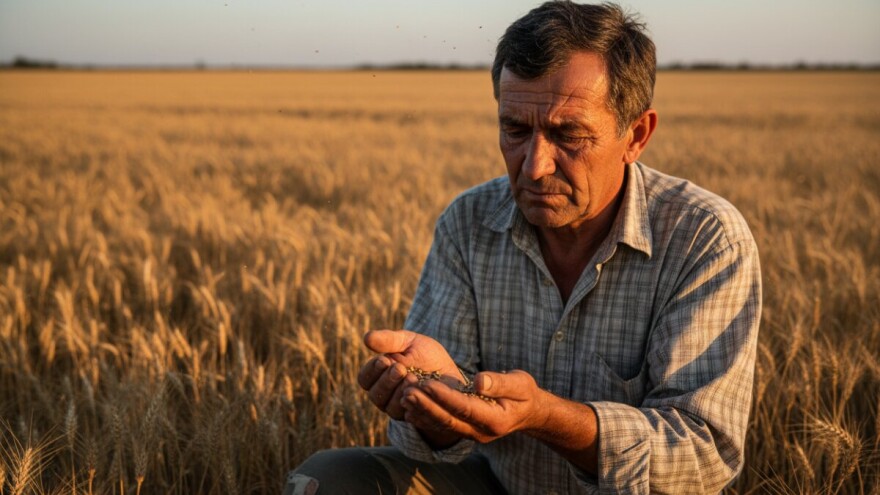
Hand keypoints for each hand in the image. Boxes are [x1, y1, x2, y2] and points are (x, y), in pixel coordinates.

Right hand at [357, 330, 461, 420]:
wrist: (450, 373)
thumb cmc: (426, 355)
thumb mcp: (409, 342)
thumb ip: (389, 341)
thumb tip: (366, 337)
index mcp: (379, 377)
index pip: (365, 378)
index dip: (372, 370)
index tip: (384, 360)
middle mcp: (384, 395)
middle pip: (375, 394)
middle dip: (387, 380)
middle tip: (399, 368)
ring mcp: (398, 409)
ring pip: (390, 406)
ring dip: (400, 391)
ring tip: (412, 377)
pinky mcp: (413, 418)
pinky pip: (408, 415)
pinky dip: (414, 402)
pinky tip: (421, 391)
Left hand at [401, 369, 549, 443]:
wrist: (528, 412)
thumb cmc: (524, 394)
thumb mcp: (520, 384)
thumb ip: (500, 383)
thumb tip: (479, 381)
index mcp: (495, 419)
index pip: (464, 407)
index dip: (444, 396)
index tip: (426, 383)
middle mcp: (480, 431)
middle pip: (448, 419)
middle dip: (426, 406)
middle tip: (406, 391)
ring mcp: (471, 433)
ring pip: (442, 424)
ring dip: (421, 411)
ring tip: (403, 395)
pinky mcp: (464, 429)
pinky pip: (442, 425)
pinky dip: (424, 416)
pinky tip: (409, 407)